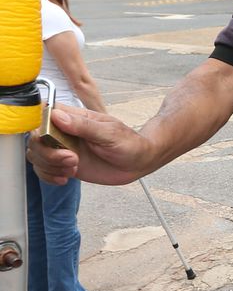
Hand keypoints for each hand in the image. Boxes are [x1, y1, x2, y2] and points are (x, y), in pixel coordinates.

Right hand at [26, 105, 152, 185]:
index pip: (44, 113)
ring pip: (36, 155)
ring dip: (49, 165)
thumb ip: (83, 126)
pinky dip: (49, 176)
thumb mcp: (109, 133)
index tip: (46, 136)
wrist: (139, 162)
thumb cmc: (129, 143)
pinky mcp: (64, 164)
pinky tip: (66, 177)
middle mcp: (65, 132)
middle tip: (71, 158)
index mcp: (75, 117)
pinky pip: (43, 169)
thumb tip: (57, 116)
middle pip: (35, 138)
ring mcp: (63, 149)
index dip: (38, 123)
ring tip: (73, 168)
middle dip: (47, 152)